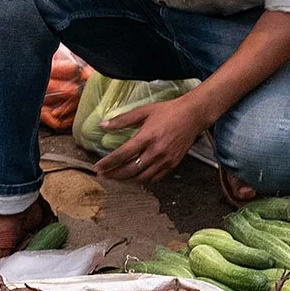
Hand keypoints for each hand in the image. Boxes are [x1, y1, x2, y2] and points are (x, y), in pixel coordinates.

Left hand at [93, 96, 211, 183]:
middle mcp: (156, 151)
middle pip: (130, 170)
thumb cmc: (168, 111)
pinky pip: (155, 178)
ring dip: (126, 180)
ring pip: (142, 177)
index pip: (122, 154)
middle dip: (114, 175)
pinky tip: (134, 177)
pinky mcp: (172, 164)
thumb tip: (103, 125)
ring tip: (115, 178)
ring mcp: (165, 160)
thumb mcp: (144, 111)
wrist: (193, 116)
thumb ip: (123, 119)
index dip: (108, 163)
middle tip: (102, 176)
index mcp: (147, 137)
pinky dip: (143, 179)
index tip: (97, 168)